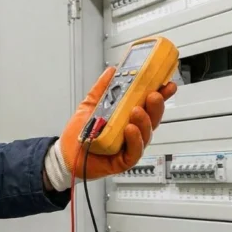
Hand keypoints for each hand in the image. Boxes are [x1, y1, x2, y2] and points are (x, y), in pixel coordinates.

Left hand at [43, 66, 177, 190]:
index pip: (148, 105)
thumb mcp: (90, 105)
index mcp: (127, 117)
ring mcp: (129, 146)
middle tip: (153, 95)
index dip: (160, 94)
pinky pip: (135, 151)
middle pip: (152, 118)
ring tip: (137, 111)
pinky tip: (130, 129)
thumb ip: (102, 88)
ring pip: (146, 134)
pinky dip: (134, 140)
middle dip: (156, 106)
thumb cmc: (79, 133)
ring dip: (144, 121)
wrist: (65, 153)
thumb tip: (112, 71)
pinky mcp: (123, 160)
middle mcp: (132, 131)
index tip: (166, 84)